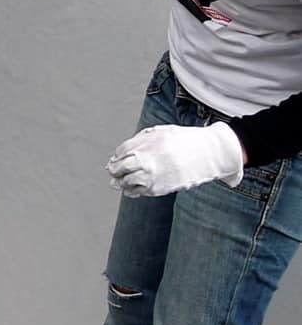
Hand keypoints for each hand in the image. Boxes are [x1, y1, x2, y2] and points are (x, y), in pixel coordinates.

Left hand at [107, 121, 244, 195]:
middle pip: (119, 168)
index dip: (117, 157)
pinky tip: (132, 188)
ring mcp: (153, 175)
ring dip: (121, 182)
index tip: (117, 159)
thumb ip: (138, 142)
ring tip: (122, 180)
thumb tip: (117, 156)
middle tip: (114, 170)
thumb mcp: (159, 132)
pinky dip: (132, 190)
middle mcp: (146, 160)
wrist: (210, 153)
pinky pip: (139, 192)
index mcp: (145, 143)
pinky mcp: (160, 188)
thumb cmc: (183, 141)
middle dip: (115, 169)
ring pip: (126, 182)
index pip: (120, 153)